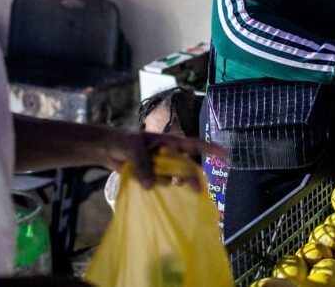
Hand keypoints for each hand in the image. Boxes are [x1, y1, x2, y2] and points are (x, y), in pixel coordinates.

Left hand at [88, 128, 227, 190]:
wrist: (108, 149)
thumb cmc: (123, 142)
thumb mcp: (133, 149)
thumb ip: (143, 166)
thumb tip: (151, 186)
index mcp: (169, 142)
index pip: (194, 144)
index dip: (211, 148)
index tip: (226, 153)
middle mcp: (169, 154)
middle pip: (188, 167)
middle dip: (191, 178)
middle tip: (195, 191)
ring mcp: (162, 165)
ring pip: (175, 178)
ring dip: (168, 182)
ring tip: (150, 180)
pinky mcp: (154, 175)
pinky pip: (163, 183)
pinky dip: (157, 186)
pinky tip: (146, 183)